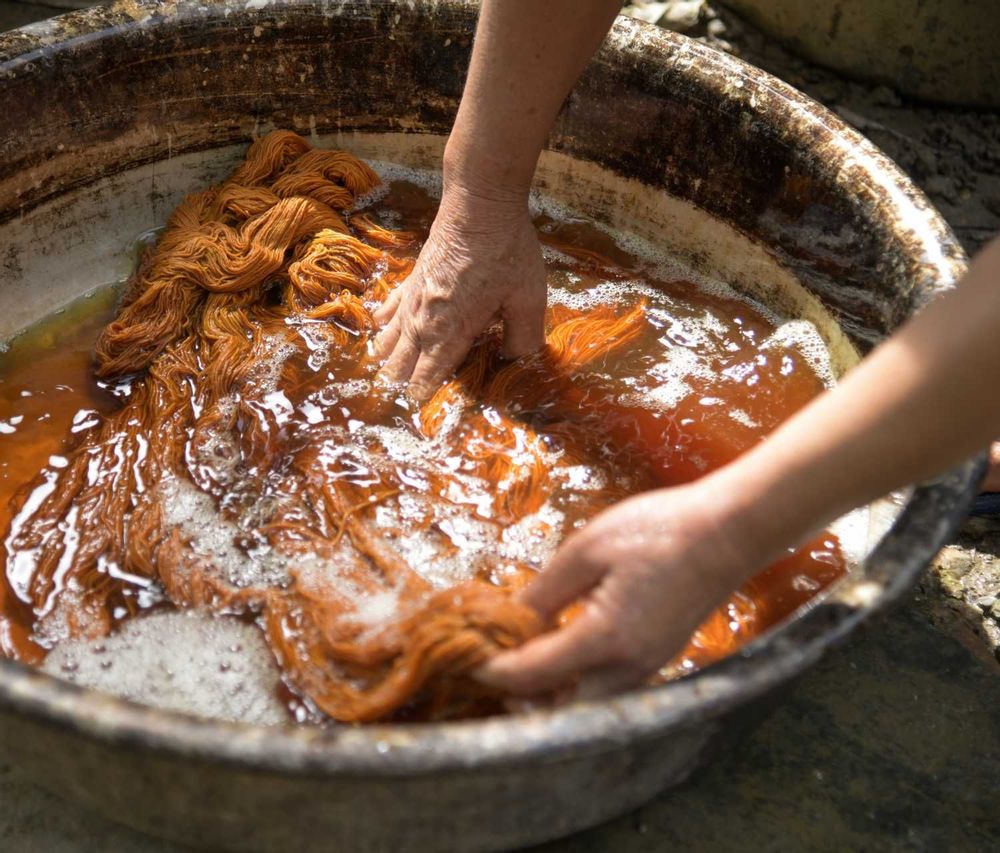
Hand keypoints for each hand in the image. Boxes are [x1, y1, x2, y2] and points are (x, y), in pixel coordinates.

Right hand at [373, 185, 546, 400]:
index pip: (426, 381)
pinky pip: (385, 313)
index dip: (424, 402)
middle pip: (397, 368)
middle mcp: (422, 322)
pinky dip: (382, 329)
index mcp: (449, 333)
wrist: (479, 204)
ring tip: (388, 381)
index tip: (425, 419)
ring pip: (385, 344)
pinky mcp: (409, 282)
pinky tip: (382, 336)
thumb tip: (515, 365)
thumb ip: (523, 341)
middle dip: (399, 389)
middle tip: (401, 407)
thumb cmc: (507, 252)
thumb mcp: (529, 300)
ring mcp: (411, 301)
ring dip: (387, 364)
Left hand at [476, 484, 763, 700]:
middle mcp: (628, 668)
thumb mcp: (587, 550)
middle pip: (561, 709)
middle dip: (523, 701)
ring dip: (550, 694)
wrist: (726, 532)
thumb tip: (510, 619)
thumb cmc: (657, 531)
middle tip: (493, 673)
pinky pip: (608, 688)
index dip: (495, 671)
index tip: (468, 662)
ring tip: (520, 665)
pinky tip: (561, 652)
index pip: (534, 674)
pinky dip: (578, 683)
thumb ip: (545, 590)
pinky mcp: (658, 658)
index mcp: (605, 639)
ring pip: (587, 704)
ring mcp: (647, 667)